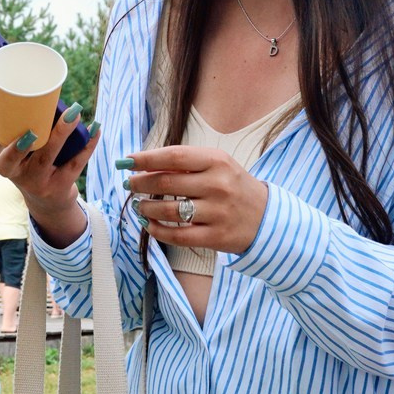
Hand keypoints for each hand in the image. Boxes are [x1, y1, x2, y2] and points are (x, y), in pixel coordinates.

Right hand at [0, 109, 98, 232]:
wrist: (47, 202)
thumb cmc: (31, 165)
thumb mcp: (17, 155)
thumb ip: (21, 130)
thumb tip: (36, 94)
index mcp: (2, 161)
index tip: (2, 111)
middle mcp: (16, 173)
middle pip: (19, 155)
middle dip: (26, 138)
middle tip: (34, 121)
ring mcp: (38, 182)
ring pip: (47, 157)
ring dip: (61, 134)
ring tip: (73, 114)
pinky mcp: (60, 186)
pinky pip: (75, 164)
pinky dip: (87, 145)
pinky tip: (94, 129)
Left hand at [120, 145, 268, 254]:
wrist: (267, 218)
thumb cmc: (233, 187)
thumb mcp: (217, 166)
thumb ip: (186, 163)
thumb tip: (143, 165)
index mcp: (217, 161)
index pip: (174, 156)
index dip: (145, 159)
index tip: (126, 161)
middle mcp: (218, 185)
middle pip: (167, 182)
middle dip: (140, 183)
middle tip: (130, 185)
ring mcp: (217, 212)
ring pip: (169, 210)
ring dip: (145, 208)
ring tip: (138, 205)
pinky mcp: (215, 237)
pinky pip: (177, 236)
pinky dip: (157, 231)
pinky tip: (149, 225)